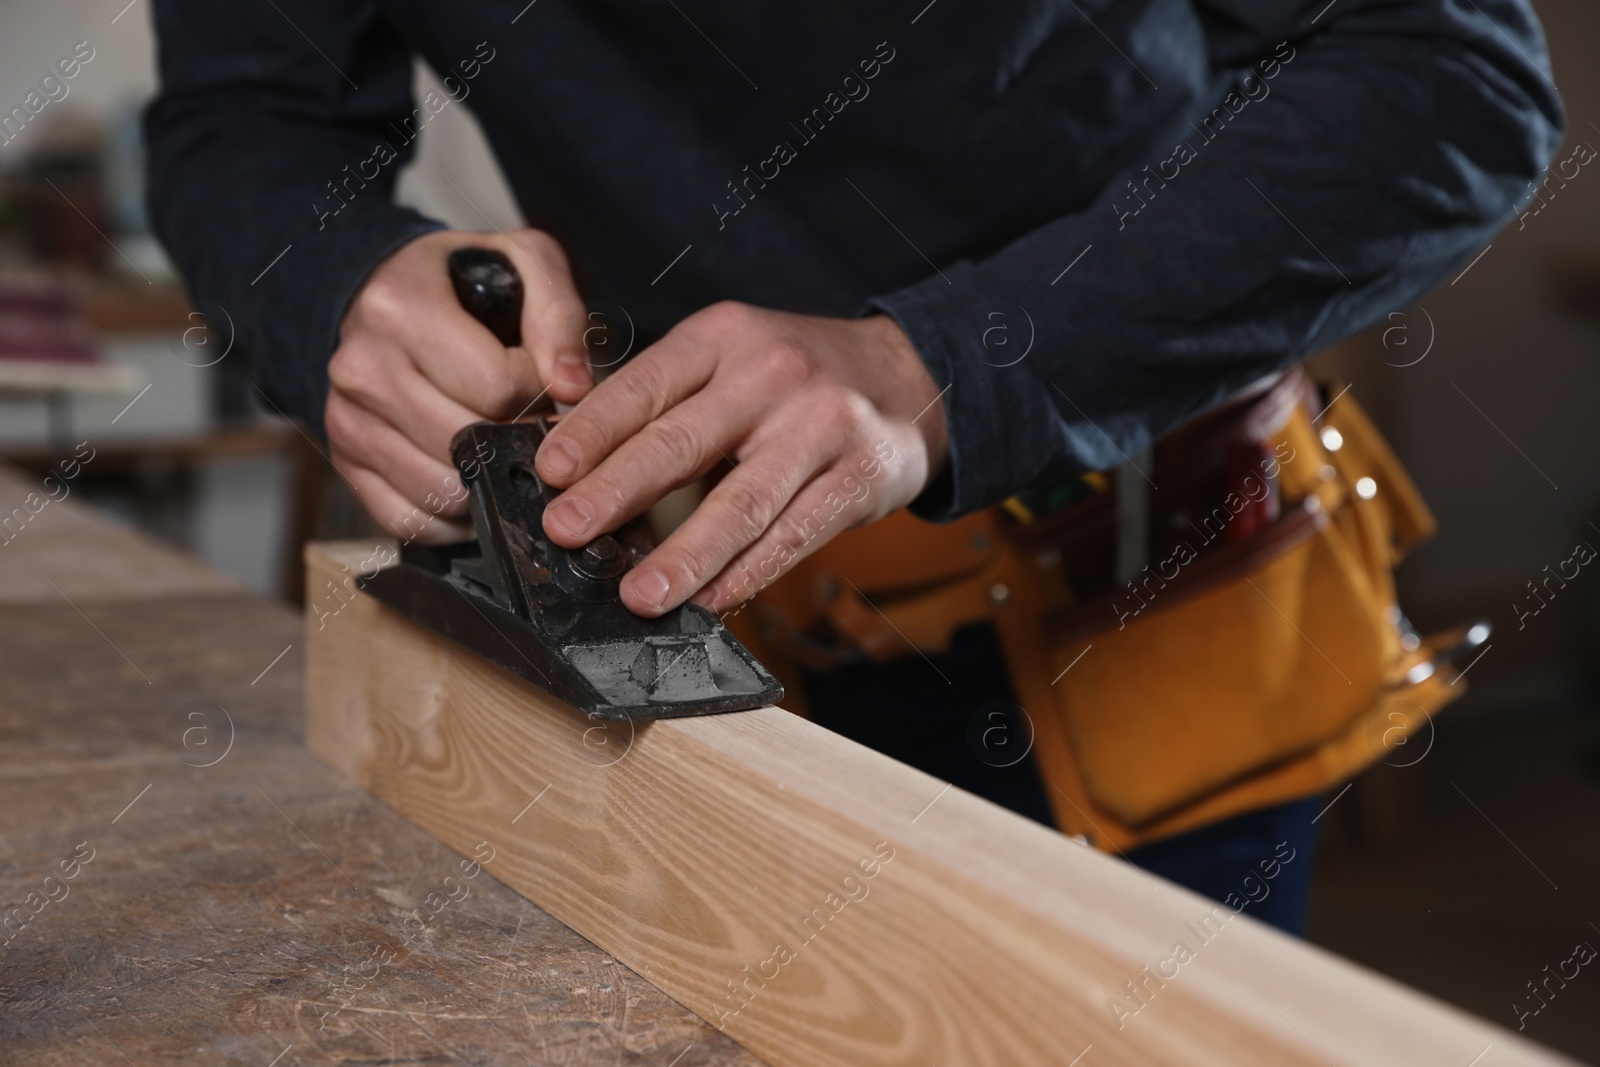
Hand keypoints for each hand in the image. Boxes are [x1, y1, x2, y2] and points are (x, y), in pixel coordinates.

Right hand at [326, 228, 591, 542]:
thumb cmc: (458, 282)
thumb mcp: (521, 264)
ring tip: (499, 445)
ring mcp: (347, 421)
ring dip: (487, 481)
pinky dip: (451, 518)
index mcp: (401, 309)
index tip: (536, 378)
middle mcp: (363, 367)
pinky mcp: (346, 464)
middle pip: (469, 444)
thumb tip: (572, 387)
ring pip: (443, 489)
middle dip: (514, 438)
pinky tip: (470, 481)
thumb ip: (559, 316)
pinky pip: (410, 519)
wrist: (377, 292)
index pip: (497, 385)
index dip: (535, 390)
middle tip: (525, 419)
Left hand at [533, 302, 949, 616]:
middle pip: (683, 441)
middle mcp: (771, 373)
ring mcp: (821, 425)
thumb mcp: (730, 357)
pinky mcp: (861, 475)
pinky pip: (796, 533)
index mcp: (724, 337)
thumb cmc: (798, 376)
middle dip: (617, 492)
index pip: (645, 384)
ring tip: (640, 594)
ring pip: (742, 501)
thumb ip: (663, 398)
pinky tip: (713, 599)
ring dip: (685, 555)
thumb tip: (573, 459)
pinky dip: (750, 572)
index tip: (550, 471)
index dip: (593, 430)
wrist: (912, 375)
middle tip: (568, 531)